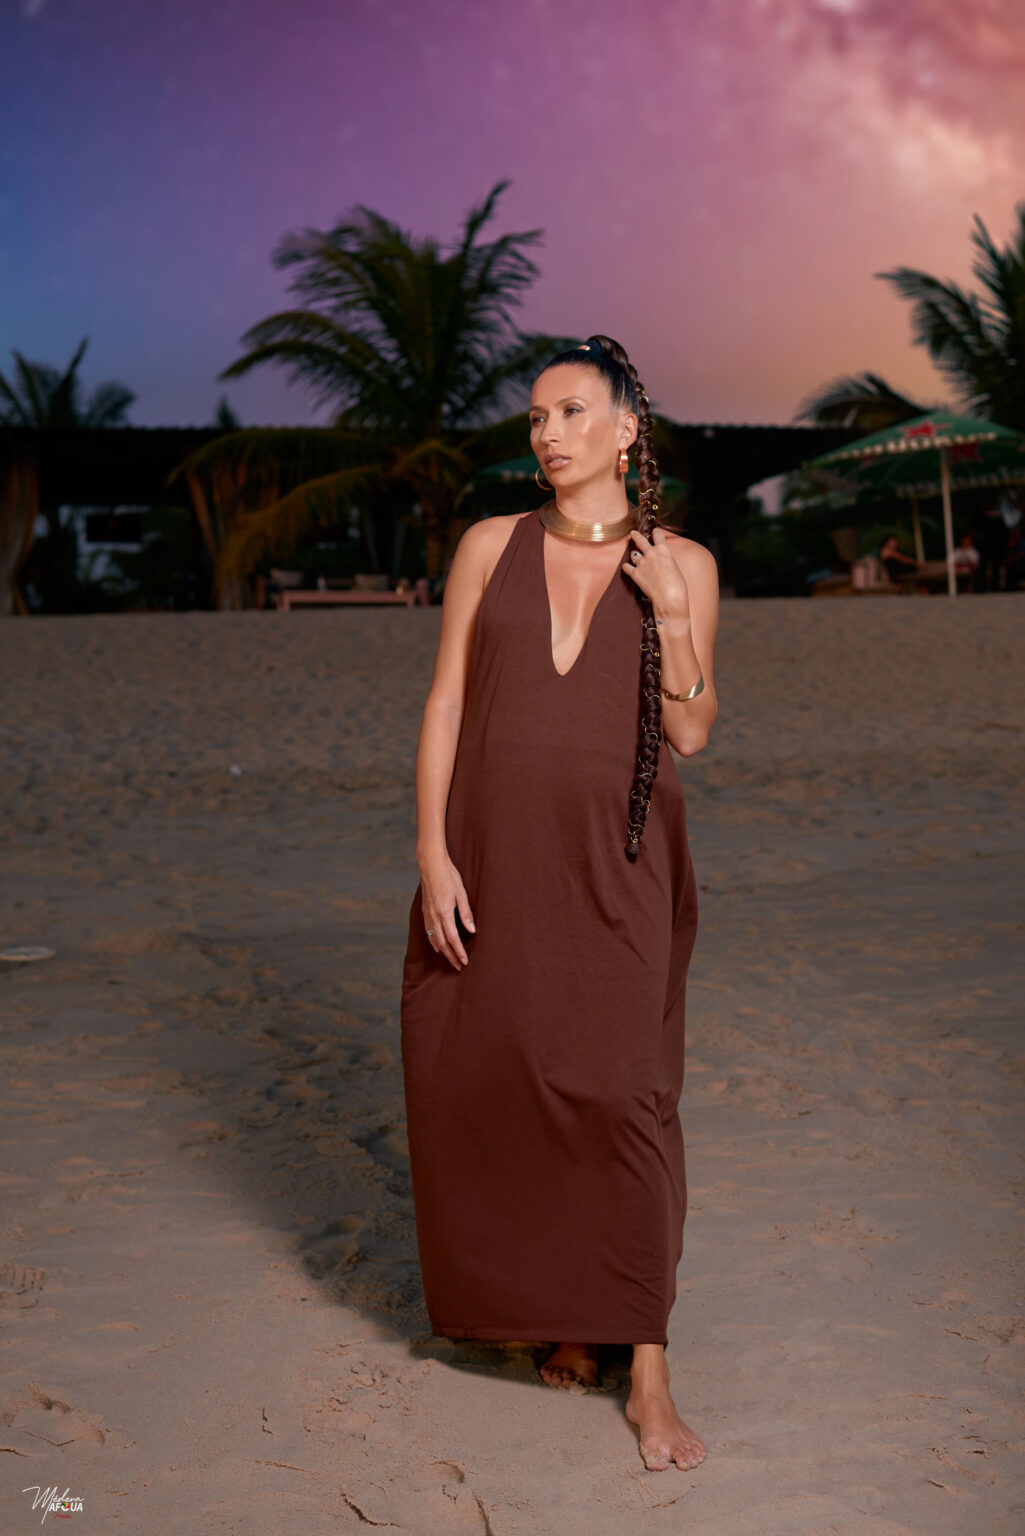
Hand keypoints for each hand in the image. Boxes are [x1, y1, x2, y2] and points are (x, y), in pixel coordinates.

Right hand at [418, 855, 475, 970]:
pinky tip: (437, 946)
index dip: (459, 952)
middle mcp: (434, 916)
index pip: (453, 939)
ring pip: (434, 939)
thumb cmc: (448, 876)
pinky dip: (433, 941)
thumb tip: (472, 930)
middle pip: (443, 943)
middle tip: (458, 967)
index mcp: (445, 913)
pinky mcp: (424, 911)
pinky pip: (428, 931)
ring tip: (450, 959)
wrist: (431, 865)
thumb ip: (466, 913)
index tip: (465, 962)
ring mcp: (428, 914)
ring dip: (443, 951)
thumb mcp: (461, 893)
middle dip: (451, 956)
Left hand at [621, 527, 689, 619]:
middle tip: (633, 533)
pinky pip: (626, 567)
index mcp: (663, 549)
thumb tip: (662, 561)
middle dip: (636, 536)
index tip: (654, 532)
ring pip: (634, 554)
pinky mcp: (635, 574)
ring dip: (635, 555)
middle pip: (641, 540)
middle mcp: (651, 553)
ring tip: (635, 556)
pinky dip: (627, 567)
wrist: (669, 596)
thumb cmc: (677, 584)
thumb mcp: (675, 566)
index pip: (658, 535)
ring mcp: (641, 563)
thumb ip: (666, 560)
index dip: (656, 532)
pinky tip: (627, 567)